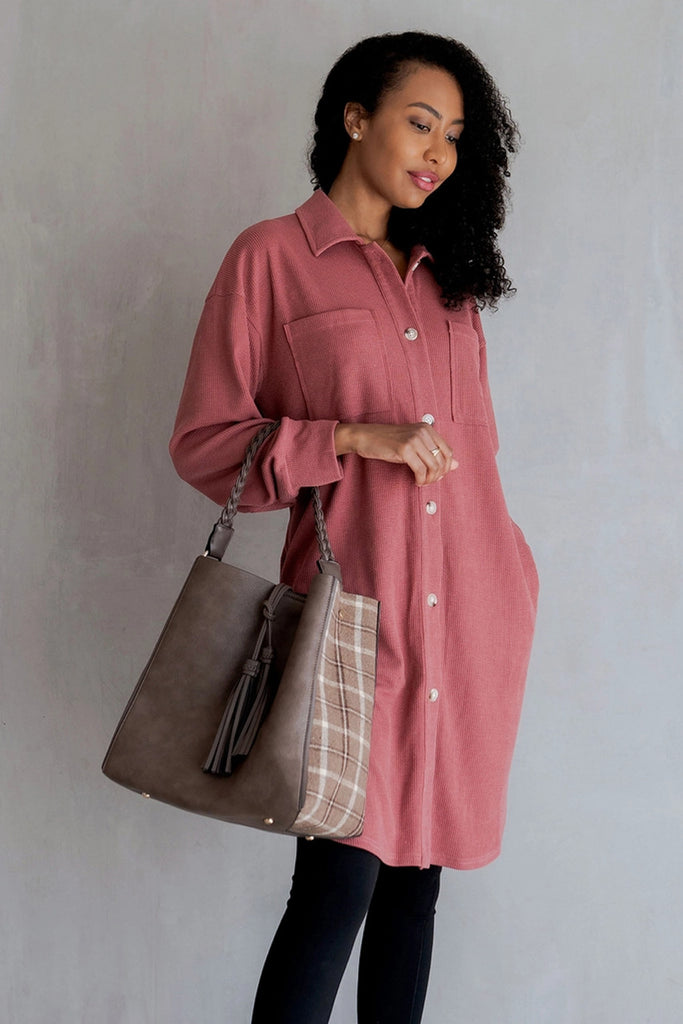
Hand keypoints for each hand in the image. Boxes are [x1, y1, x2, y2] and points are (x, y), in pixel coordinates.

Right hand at [334, 422, 457, 485]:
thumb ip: (434, 453)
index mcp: (427, 429)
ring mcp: (413, 439)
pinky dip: (421, 480)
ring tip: (422, 482)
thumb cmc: (388, 442)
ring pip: (433, 466)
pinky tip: (416, 481)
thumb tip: (456, 465)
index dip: (446, 467)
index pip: (448, 451)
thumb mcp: (414, 446)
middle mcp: (422, 432)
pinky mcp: (404, 449)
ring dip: (429, 479)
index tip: (437, 475)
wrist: (366, 437)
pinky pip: (421, 470)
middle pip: (442, 460)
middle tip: (428, 481)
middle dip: (438, 475)